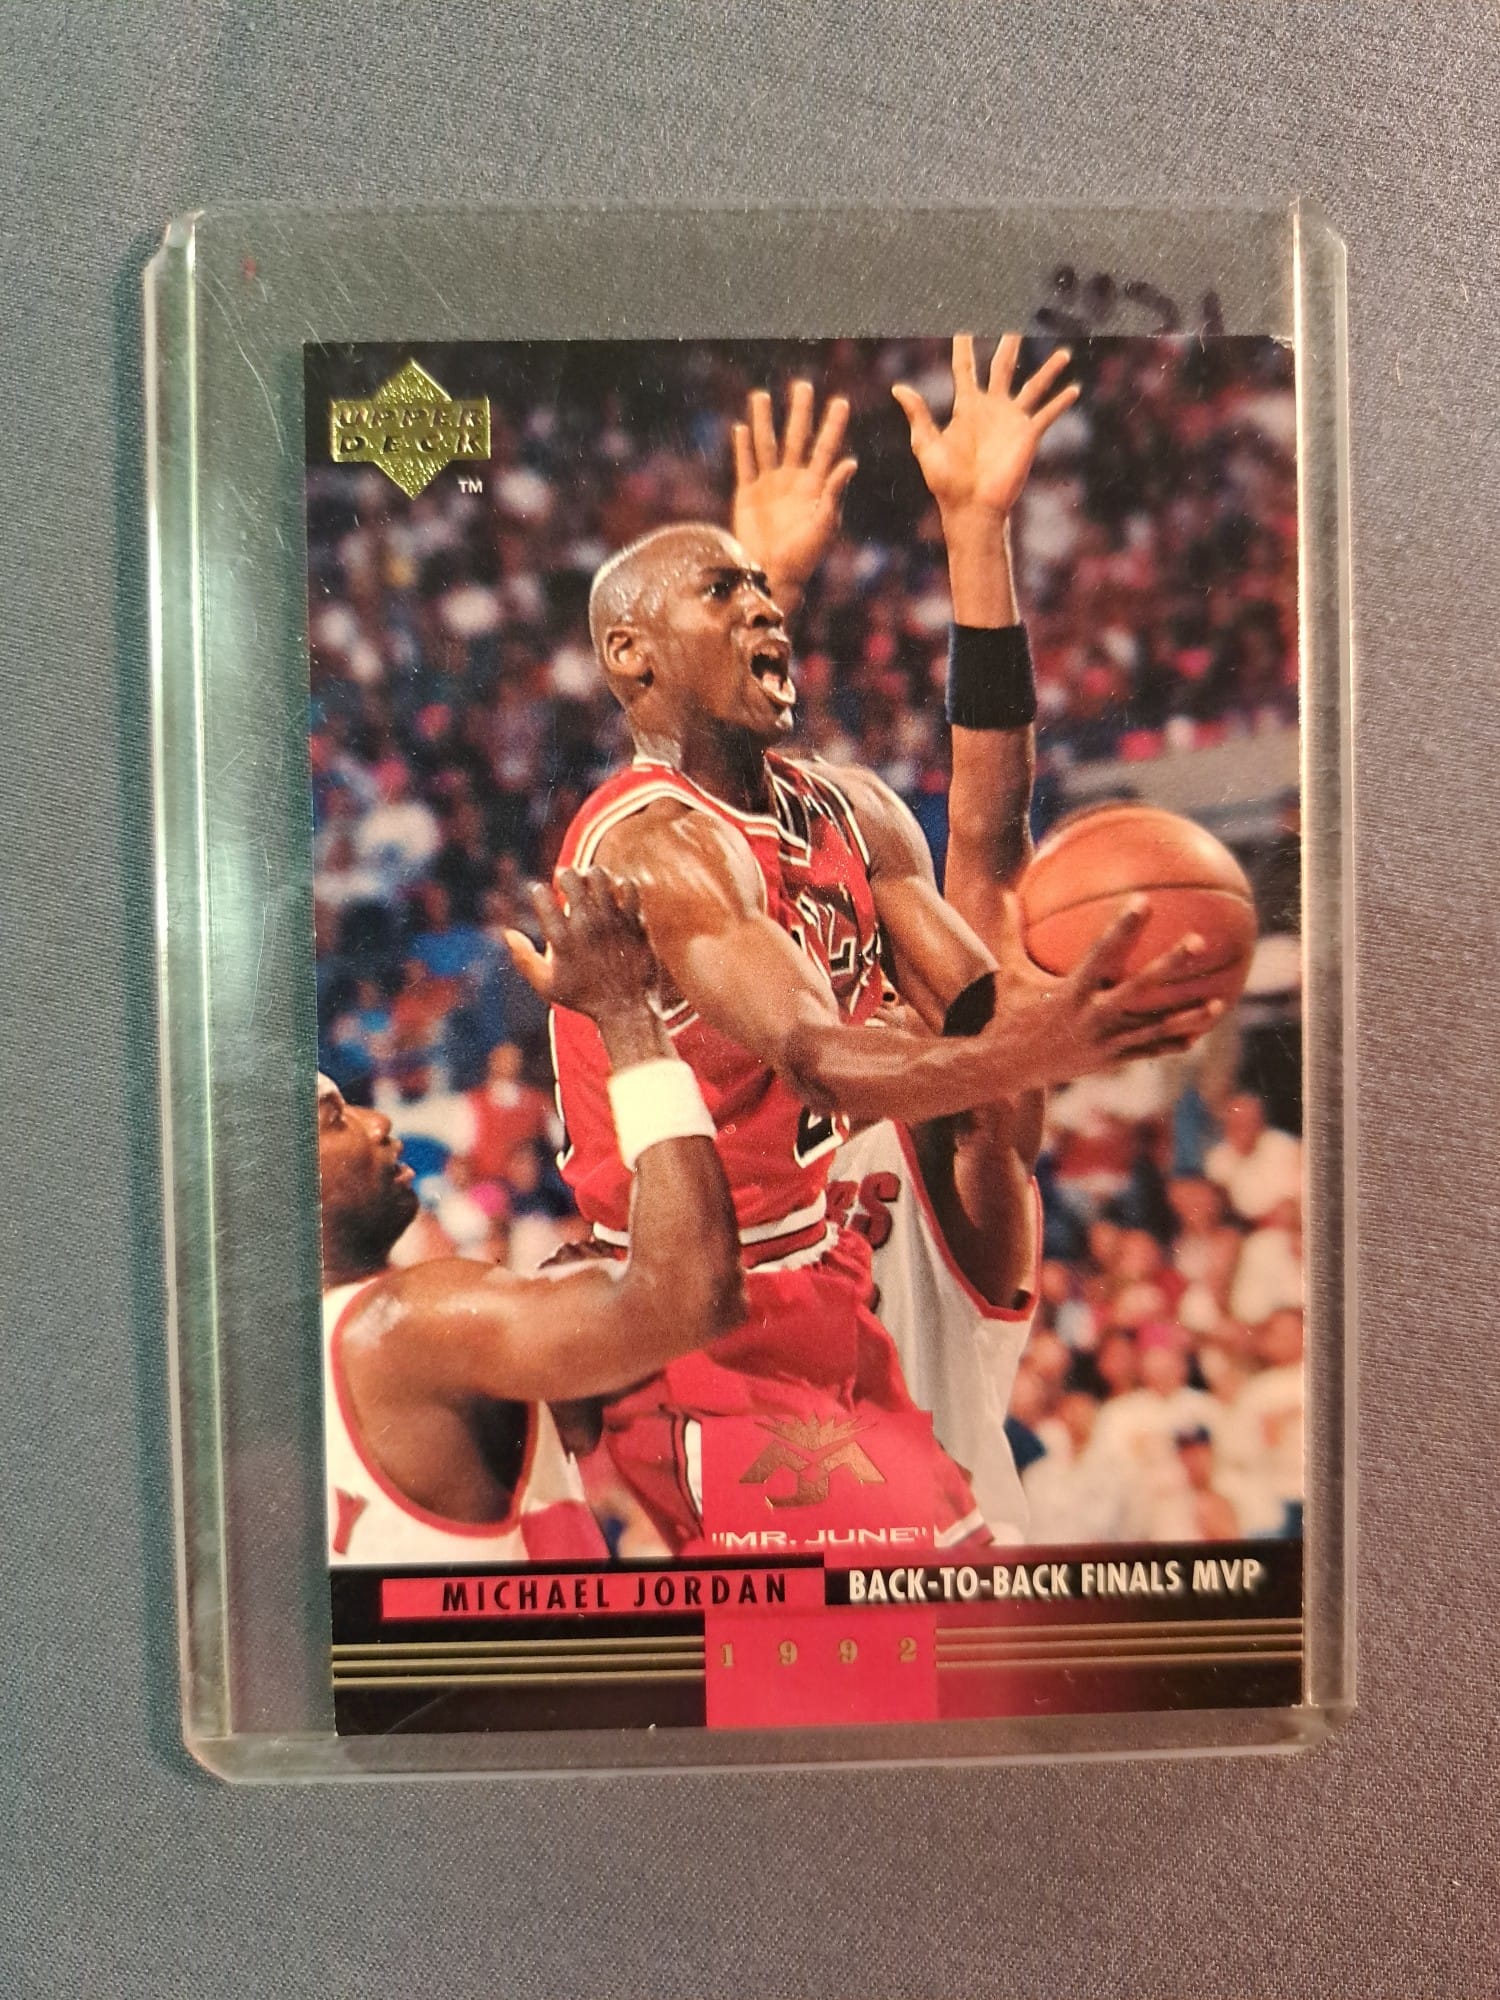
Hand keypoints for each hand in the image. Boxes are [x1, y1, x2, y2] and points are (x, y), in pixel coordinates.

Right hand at [503, 868, 658, 1026]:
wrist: (627, 1009)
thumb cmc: (583, 998)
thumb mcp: (546, 985)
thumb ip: (524, 958)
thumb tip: (508, 933)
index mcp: (561, 939)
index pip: (541, 895)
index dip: (539, 891)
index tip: (543, 897)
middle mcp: (585, 925)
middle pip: (570, 877)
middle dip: (564, 875)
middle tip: (566, 883)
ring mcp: (612, 921)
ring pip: (599, 876)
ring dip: (591, 875)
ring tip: (589, 885)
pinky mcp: (634, 921)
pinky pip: (627, 887)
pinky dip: (619, 886)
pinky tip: (614, 896)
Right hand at [731, 380, 857, 602]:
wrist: (773, 574)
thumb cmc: (804, 556)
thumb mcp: (824, 524)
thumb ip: (835, 492)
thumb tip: (851, 461)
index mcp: (815, 486)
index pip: (825, 448)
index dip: (832, 426)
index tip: (840, 402)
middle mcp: (793, 480)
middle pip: (796, 438)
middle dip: (799, 412)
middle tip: (802, 386)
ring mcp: (769, 485)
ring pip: (766, 445)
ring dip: (764, 421)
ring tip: (761, 396)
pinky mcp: (748, 495)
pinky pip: (745, 465)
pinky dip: (742, 447)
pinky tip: (741, 428)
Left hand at [893, 334, 1077, 529]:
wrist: (971, 507)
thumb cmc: (946, 481)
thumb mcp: (926, 445)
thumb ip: (918, 415)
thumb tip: (898, 388)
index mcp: (966, 407)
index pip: (964, 367)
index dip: (963, 346)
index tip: (964, 325)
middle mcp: (992, 408)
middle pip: (1002, 366)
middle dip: (1009, 344)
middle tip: (1015, 322)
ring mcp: (1012, 420)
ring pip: (1033, 386)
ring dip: (1049, 370)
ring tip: (1063, 353)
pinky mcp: (1028, 436)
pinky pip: (1047, 415)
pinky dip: (1061, 403)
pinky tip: (1074, 390)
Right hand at [989, 898, 1225, 1090]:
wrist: (1005, 1068)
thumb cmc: (1007, 1013)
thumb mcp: (1008, 973)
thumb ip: (1010, 933)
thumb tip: (1006, 893)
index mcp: (1069, 993)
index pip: (1101, 955)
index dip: (1123, 928)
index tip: (1144, 902)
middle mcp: (1092, 1018)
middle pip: (1140, 989)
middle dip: (1170, 965)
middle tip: (1199, 940)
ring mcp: (1105, 1043)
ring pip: (1154, 1029)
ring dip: (1188, 1018)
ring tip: (1219, 1005)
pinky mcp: (1110, 1062)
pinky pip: (1148, 1052)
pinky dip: (1173, 1043)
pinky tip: (1198, 1035)